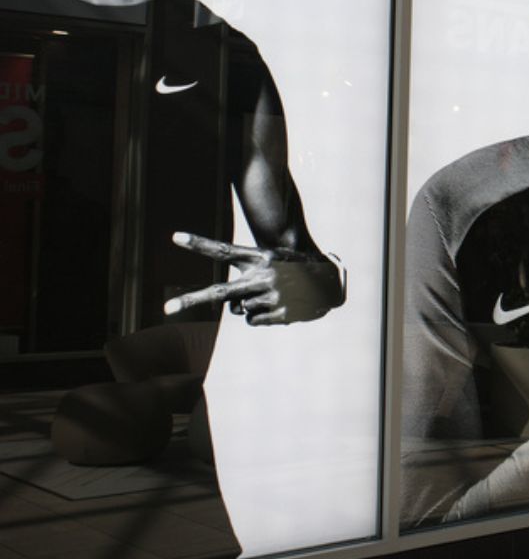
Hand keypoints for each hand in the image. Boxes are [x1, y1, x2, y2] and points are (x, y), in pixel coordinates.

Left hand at [164, 232, 343, 324]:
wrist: (330, 282)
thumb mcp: (274, 263)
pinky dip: (261, 317)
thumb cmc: (295, 269)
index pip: (224, 251)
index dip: (199, 244)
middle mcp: (264, 276)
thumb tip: (233, 310)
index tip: (175, 237)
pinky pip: (253, 321)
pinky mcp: (281, 314)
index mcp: (261, 257)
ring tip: (273, 295)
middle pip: (220, 292)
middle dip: (191, 300)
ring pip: (240, 309)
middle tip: (167, 308)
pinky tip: (278, 307)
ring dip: (251, 305)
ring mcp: (272, 296)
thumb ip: (249, 280)